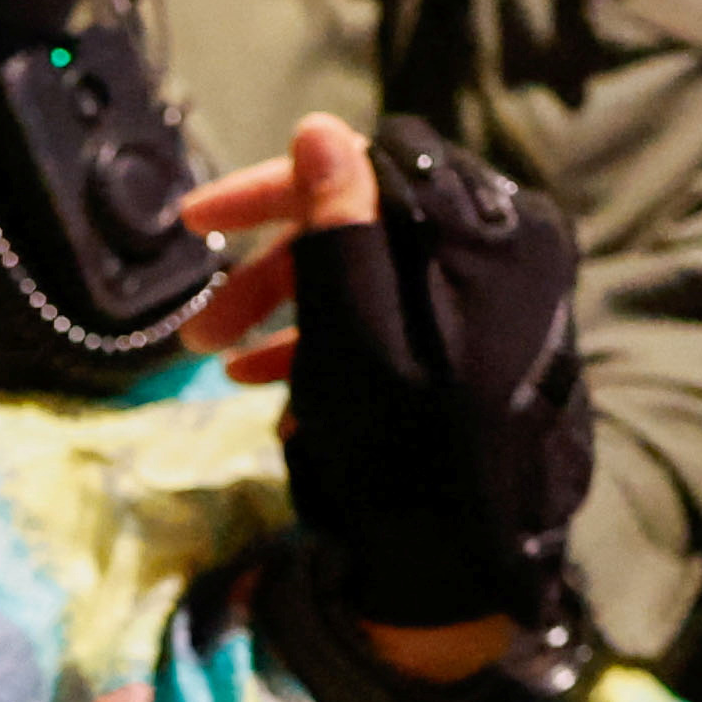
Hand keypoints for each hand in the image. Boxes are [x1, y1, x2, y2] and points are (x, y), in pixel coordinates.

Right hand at [184, 111, 592, 658]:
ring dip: (288, 315)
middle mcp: (505, 257)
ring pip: (372, 282)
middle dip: (270, 271)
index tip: (195, 224)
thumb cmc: (410, 452)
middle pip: (364, 227)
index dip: (270, 190)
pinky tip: (282, 396)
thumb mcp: (356, 335)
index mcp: (485, 233)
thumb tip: (319, 129)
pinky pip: (397, 328)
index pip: (365, 166)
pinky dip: (334, 349)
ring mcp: (499, 311)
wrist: (472, 572)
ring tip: (224, 370)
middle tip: (201, 330)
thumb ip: (338, 229)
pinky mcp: (485, 358)